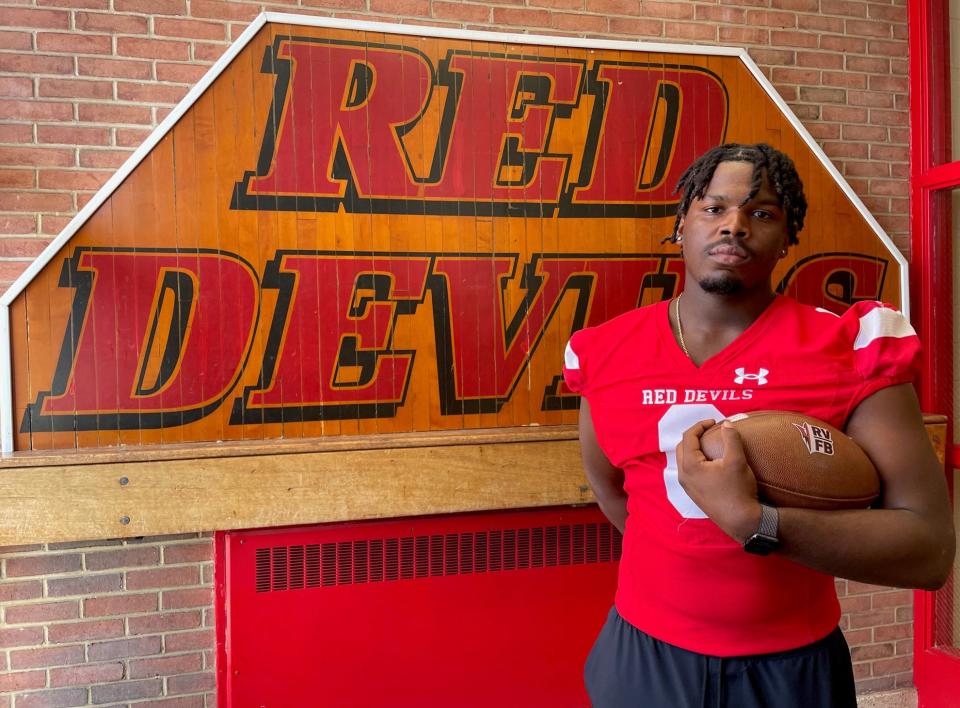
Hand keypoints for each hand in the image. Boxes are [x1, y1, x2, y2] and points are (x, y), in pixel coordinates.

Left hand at [676, 419, 761, 542]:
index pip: (688, 437)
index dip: (700, 425)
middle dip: (694, 435)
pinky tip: (712, 462)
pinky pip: (689, 471)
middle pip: (682, 447)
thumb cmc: (738, 490)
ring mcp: (687, 486)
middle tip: (711, 430)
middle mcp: (683, 476)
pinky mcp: (694, 494)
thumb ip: (731, 438)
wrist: (741, 521)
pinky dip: (696, 460)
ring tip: (711, 444)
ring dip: (694, 448)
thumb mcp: (737, 460)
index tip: (715, 422)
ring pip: (684, 460)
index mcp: (689, 466)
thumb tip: (727, 424)